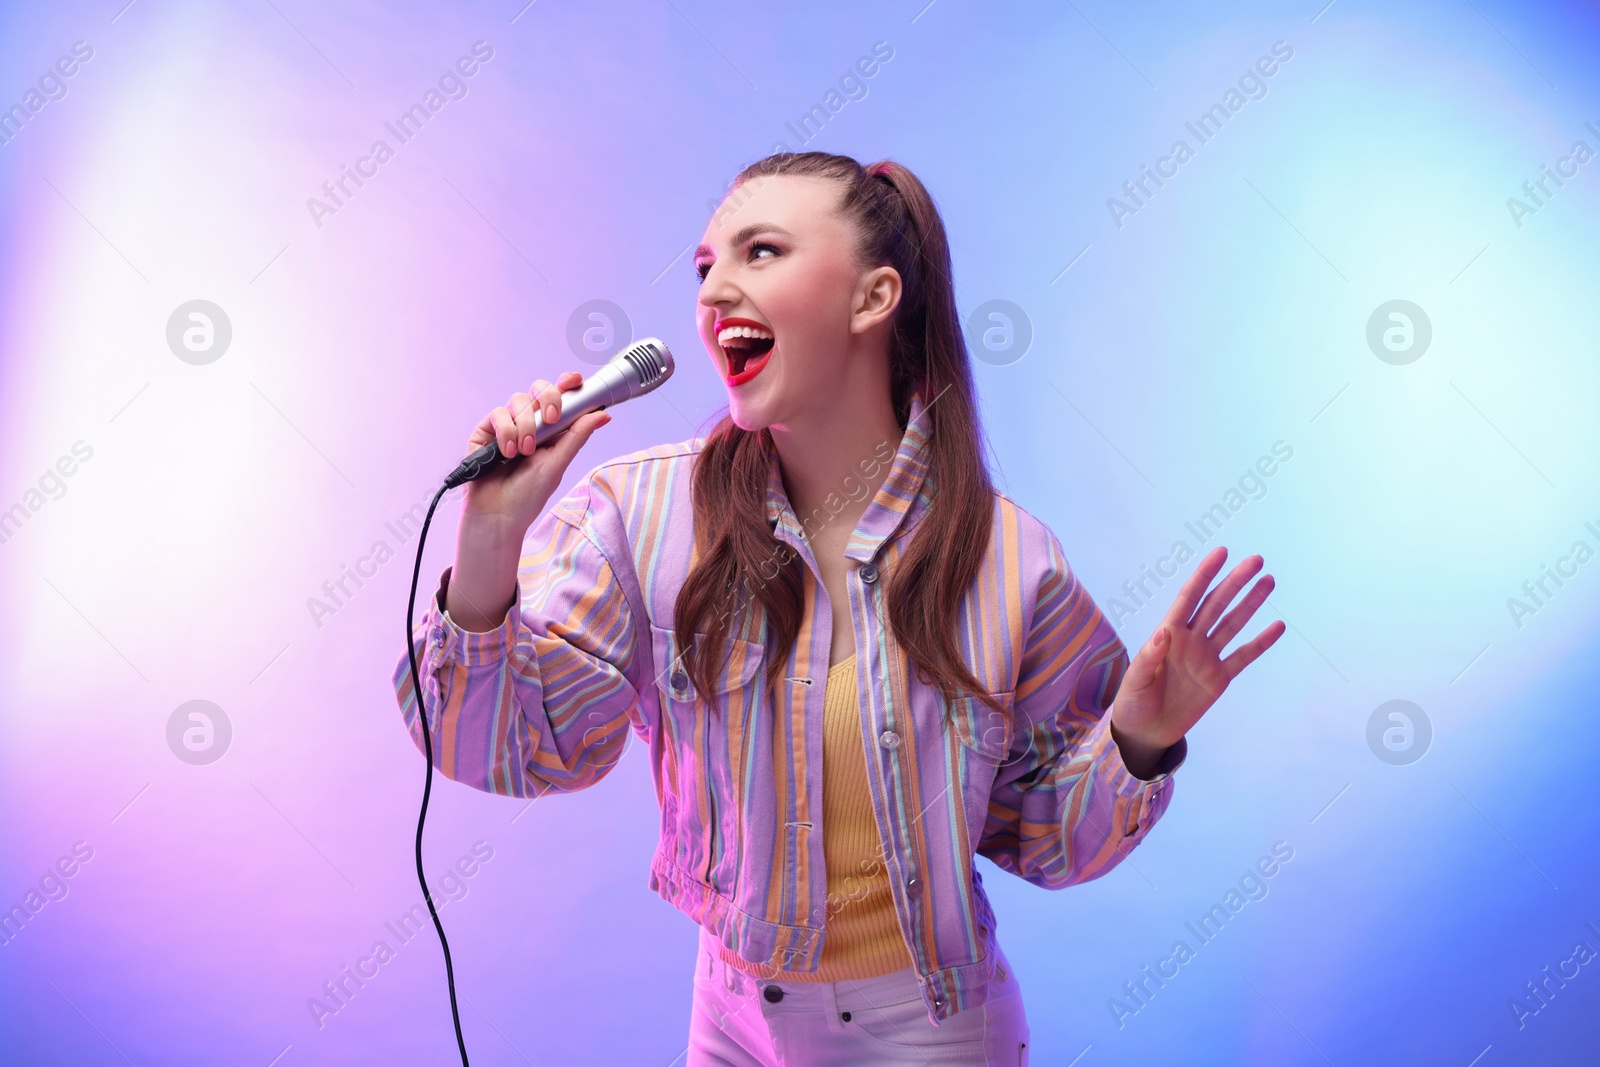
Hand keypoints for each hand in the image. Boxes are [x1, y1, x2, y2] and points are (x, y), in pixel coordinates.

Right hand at [460, 371, 611, 534]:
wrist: (498, 514)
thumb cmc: (528, 495)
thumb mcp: (558, 463)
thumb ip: (577, 435)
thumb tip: (603, 413)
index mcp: (552, 430)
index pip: (561, 398)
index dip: (568, 384)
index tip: (576, 381)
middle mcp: (530, 423)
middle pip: (540, 390)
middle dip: (549, 398)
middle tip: (552, 419)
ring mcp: (508, 425)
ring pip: (519, 400)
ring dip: (526, 426)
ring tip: (525, 451)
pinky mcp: (486, 430)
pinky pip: (498, 414)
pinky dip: (506, 432)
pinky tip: (507, 453)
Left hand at [1109, 546, 1284, 776]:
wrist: (1145, 732)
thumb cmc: (1133, 702)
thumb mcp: (1135, 681)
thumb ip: (1149, 657)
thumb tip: (1165, 632)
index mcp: (1168, 634)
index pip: (1189, 597)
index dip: (1204, 574)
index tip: (1222, 552)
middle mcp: (1191, 640)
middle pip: (1216, 604)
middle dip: (1235, 582)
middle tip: (1256, 560)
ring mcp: (1207, 657)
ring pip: (1233, 624)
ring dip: (1251, 603)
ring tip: (1269, 580)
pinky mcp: (1219, 678)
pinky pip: (1244, 657)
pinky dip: (1261, 642)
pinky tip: (1278, 626)